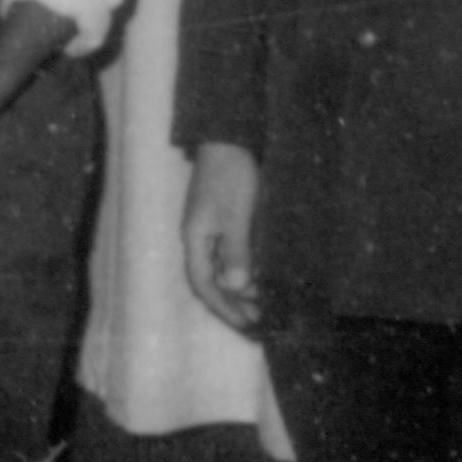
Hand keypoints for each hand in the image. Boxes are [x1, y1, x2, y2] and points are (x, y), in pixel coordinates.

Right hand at [181, 141, 264, 332]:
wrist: (229, 137)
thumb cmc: (230, 174)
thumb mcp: (235, 213)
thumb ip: (235, 249)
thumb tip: (237, 287)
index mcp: (195, 238)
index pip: (203, 285)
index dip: (224, 307)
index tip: (248, 324)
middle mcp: (199, 237)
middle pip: (210, 281)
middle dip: (233, 304)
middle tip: (261, 319)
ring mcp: (210, 229)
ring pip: (222, 269)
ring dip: (240, 289)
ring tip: (265, 302)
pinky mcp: (224, 220)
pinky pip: (231, 255)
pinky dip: (245, 270)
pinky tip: (262, 275)